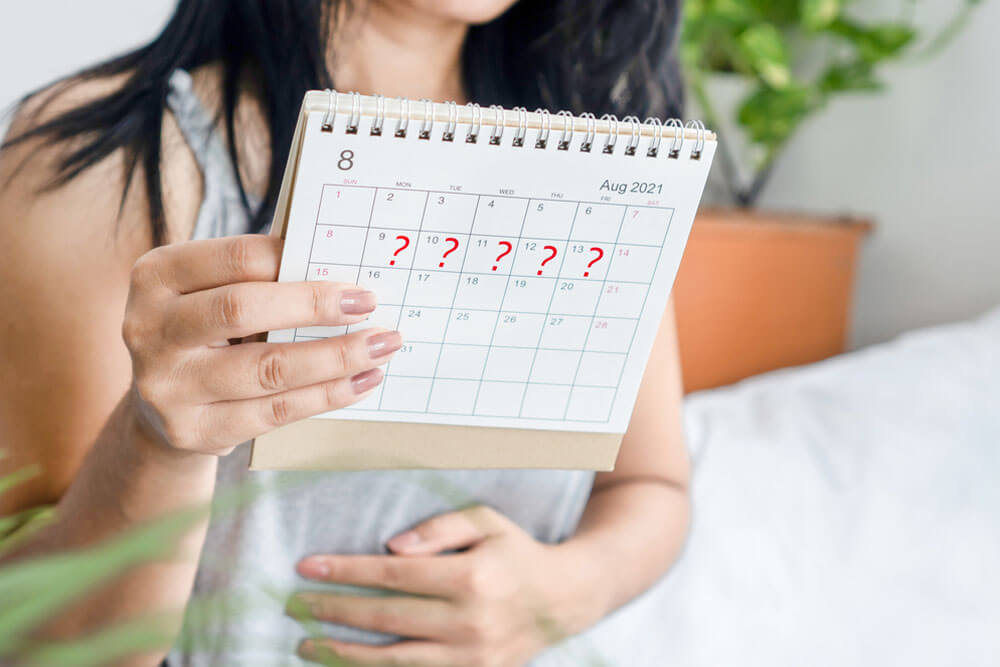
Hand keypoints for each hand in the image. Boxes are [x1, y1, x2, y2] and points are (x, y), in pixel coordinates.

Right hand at [122, 234, 400, 456]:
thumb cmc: (207, 331)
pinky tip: (361, 382)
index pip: (233, 259)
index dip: (292, 259)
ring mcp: (166, 385)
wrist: (161, 407)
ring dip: (335, 357)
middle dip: (315, 306)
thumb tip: (343, 271)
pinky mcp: (193, 430)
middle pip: (242, 309)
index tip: (344, 269)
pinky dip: (326, 395)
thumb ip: (260, 278)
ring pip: (266, 369)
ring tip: (381, 346)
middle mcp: (149, 328)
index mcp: (157, 276)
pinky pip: (274, 412)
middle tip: (369, 305)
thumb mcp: (213, 292)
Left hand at [290, 506, 600, 666]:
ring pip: (393, 659)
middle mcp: (469, 621)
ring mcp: (471, 657)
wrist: (564, 598)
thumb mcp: (485, 522)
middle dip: (333, 611)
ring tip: (307, 643)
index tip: (307, 566)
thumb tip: (391, 546)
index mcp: (471, 577)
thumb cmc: (516, 552)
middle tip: (295, 605)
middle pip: (385, 618)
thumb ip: (439, 529)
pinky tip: (347, 663)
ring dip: (343, 652)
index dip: (346, 570)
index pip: (392, 574)